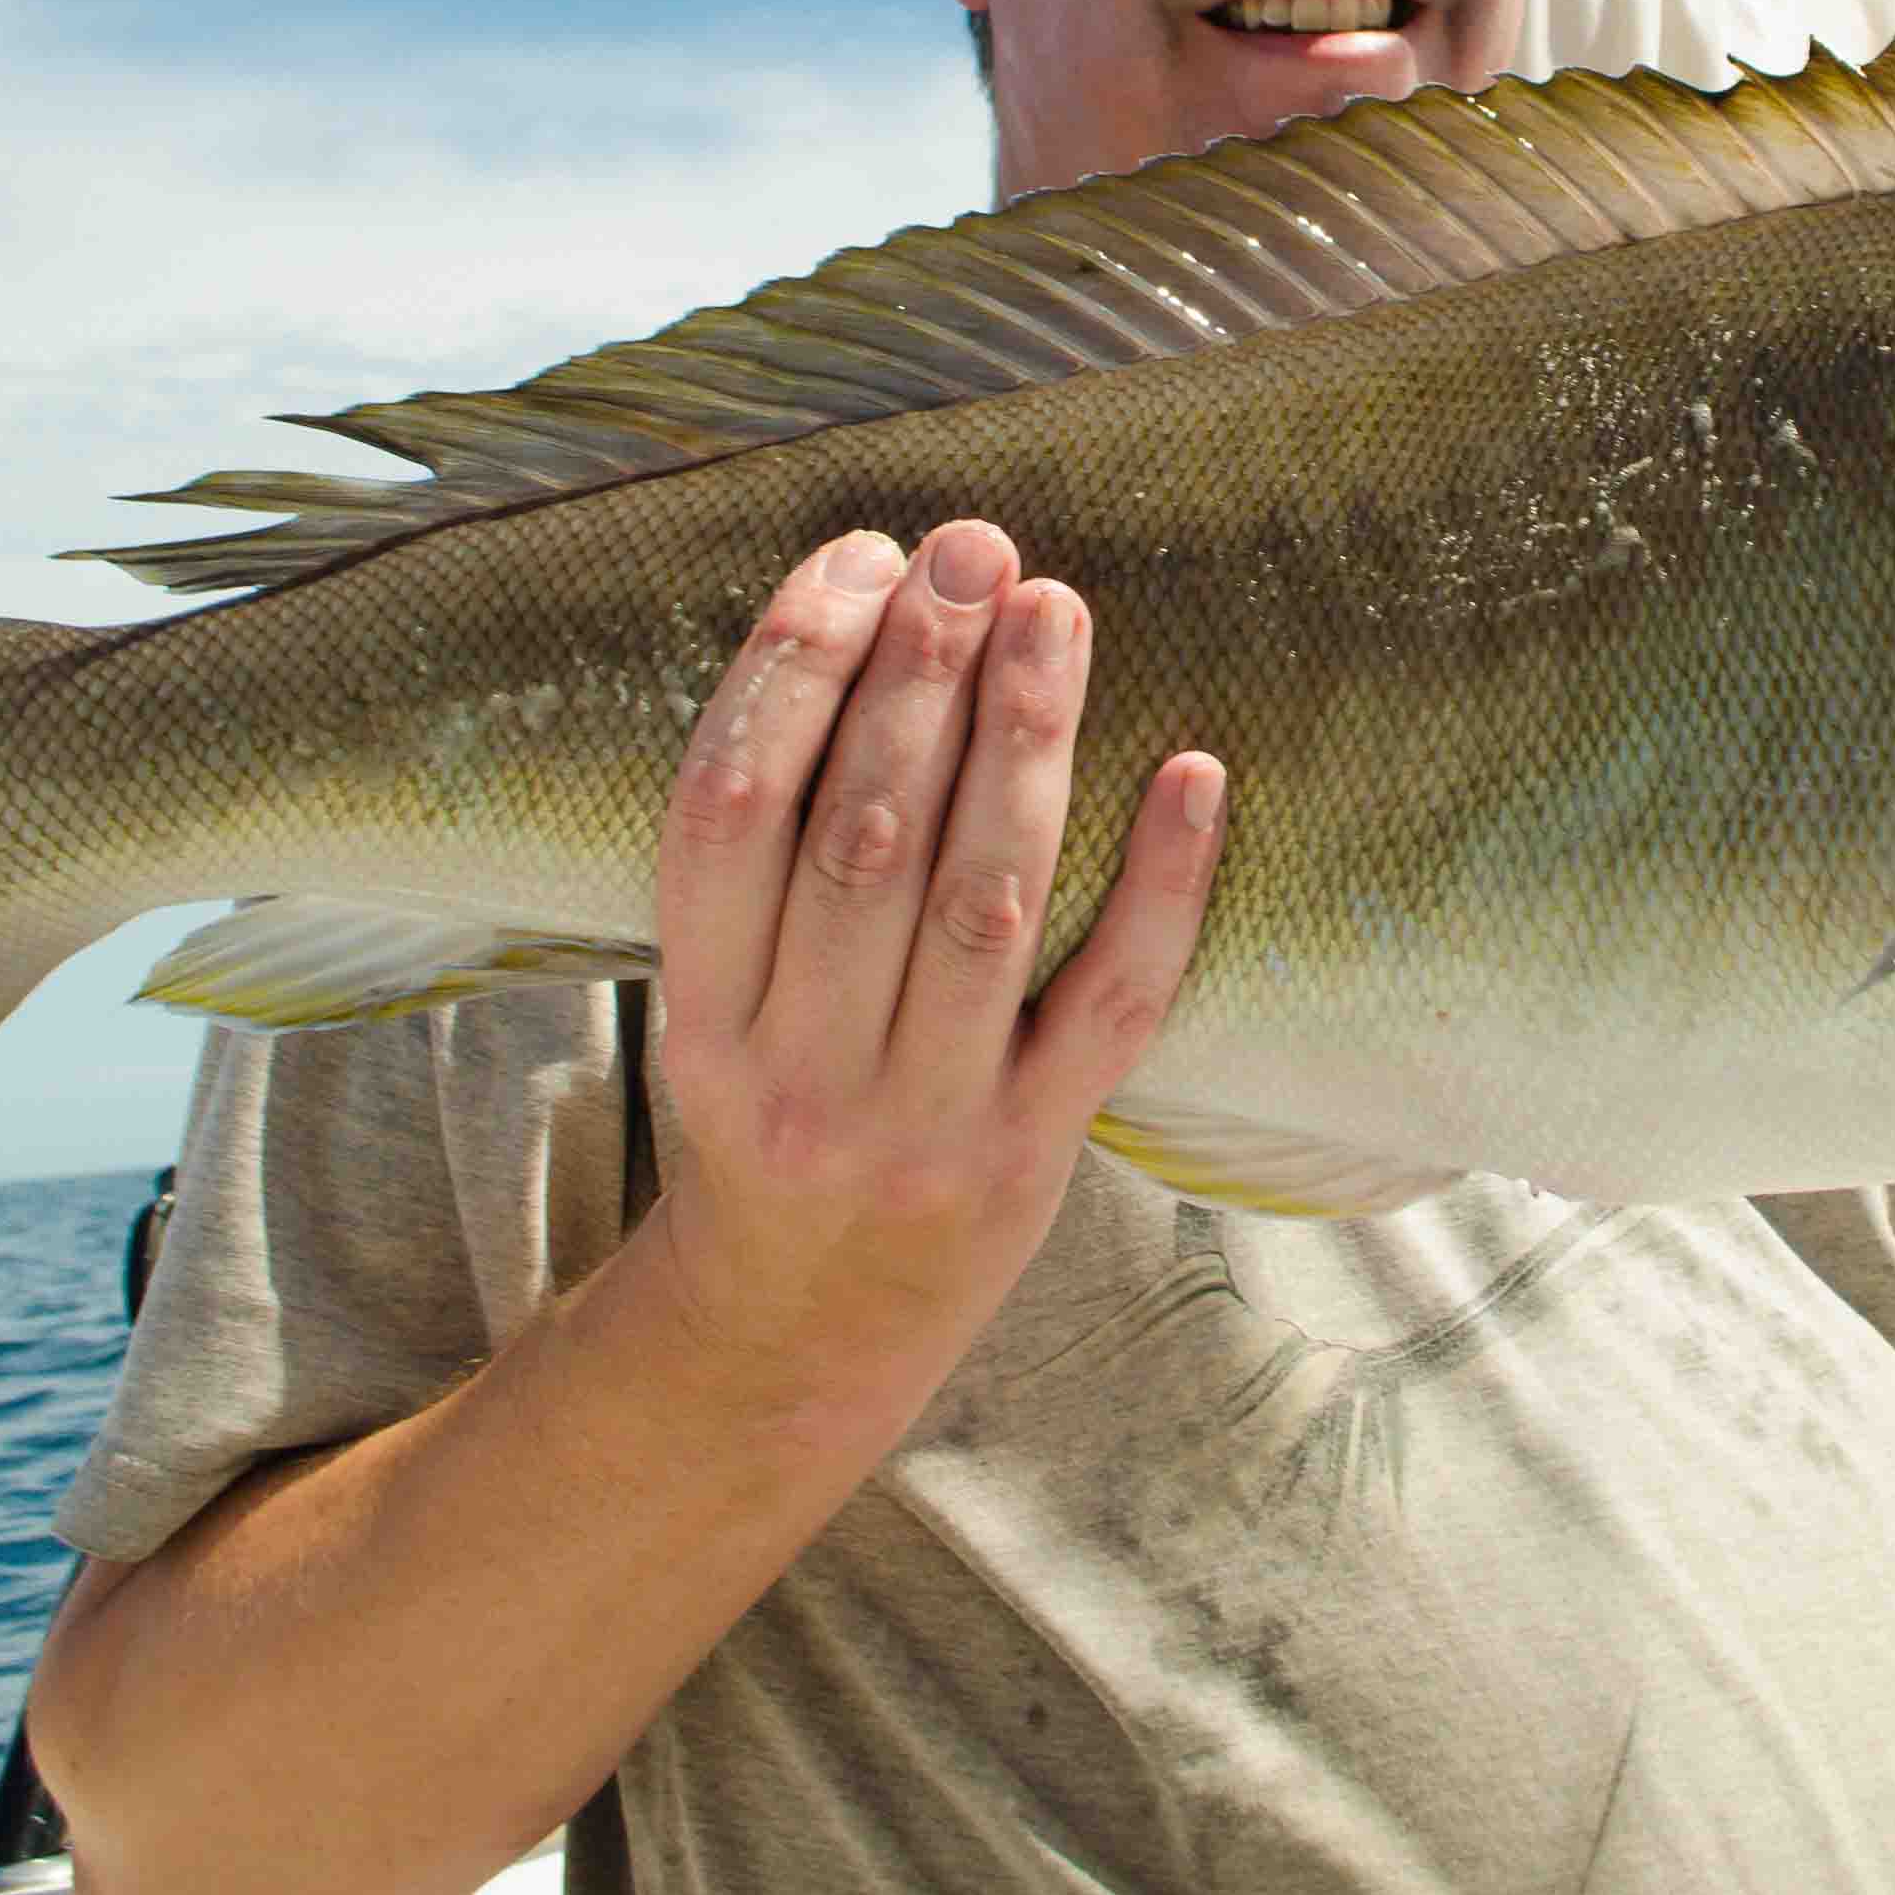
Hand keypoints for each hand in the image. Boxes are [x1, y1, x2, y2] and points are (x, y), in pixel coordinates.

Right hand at [637, 519, 1223, 1438]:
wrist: (798, 1345)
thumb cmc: (768, 1129)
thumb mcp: (708, 1017)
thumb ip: (753, 869)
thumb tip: (852, 638)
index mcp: (699, 1019)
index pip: (727, 811)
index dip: (790, 671)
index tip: (857, 560)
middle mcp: (799, 1071)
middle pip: (860, 839)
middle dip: (918, 675)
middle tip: (971, 549)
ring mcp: (921, 1120)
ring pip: (982, 902)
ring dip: (1023, 740)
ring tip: (1055, 609)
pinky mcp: (1031, 1156)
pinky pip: (1109, 1006)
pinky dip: (1161, 886)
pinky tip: (1195, 770)